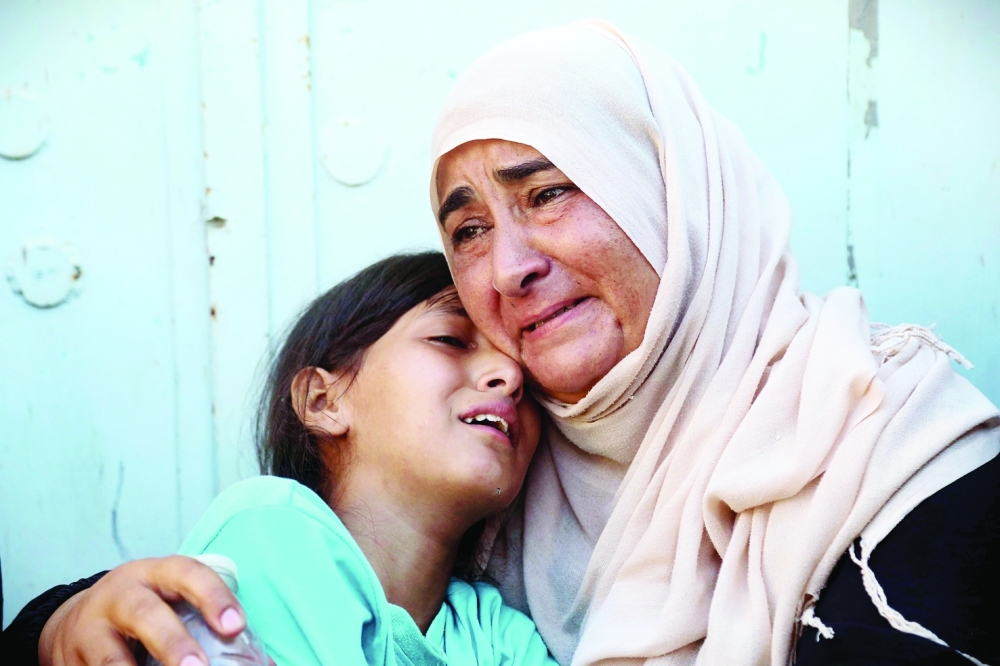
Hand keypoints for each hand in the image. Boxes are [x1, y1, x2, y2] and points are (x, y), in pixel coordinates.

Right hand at [39, 556, 245, 665]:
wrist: (77, 621)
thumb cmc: (147, 611)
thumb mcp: (173, 603)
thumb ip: (208, 624)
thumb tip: (267, 663)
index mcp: (157, 574)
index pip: (188, 574)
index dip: (213, 597)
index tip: (235, 625)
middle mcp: (122, 594)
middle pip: (146, 613)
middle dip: (173, 643)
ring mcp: (92, 627)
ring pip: (112, 656)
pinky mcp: (72, 657)